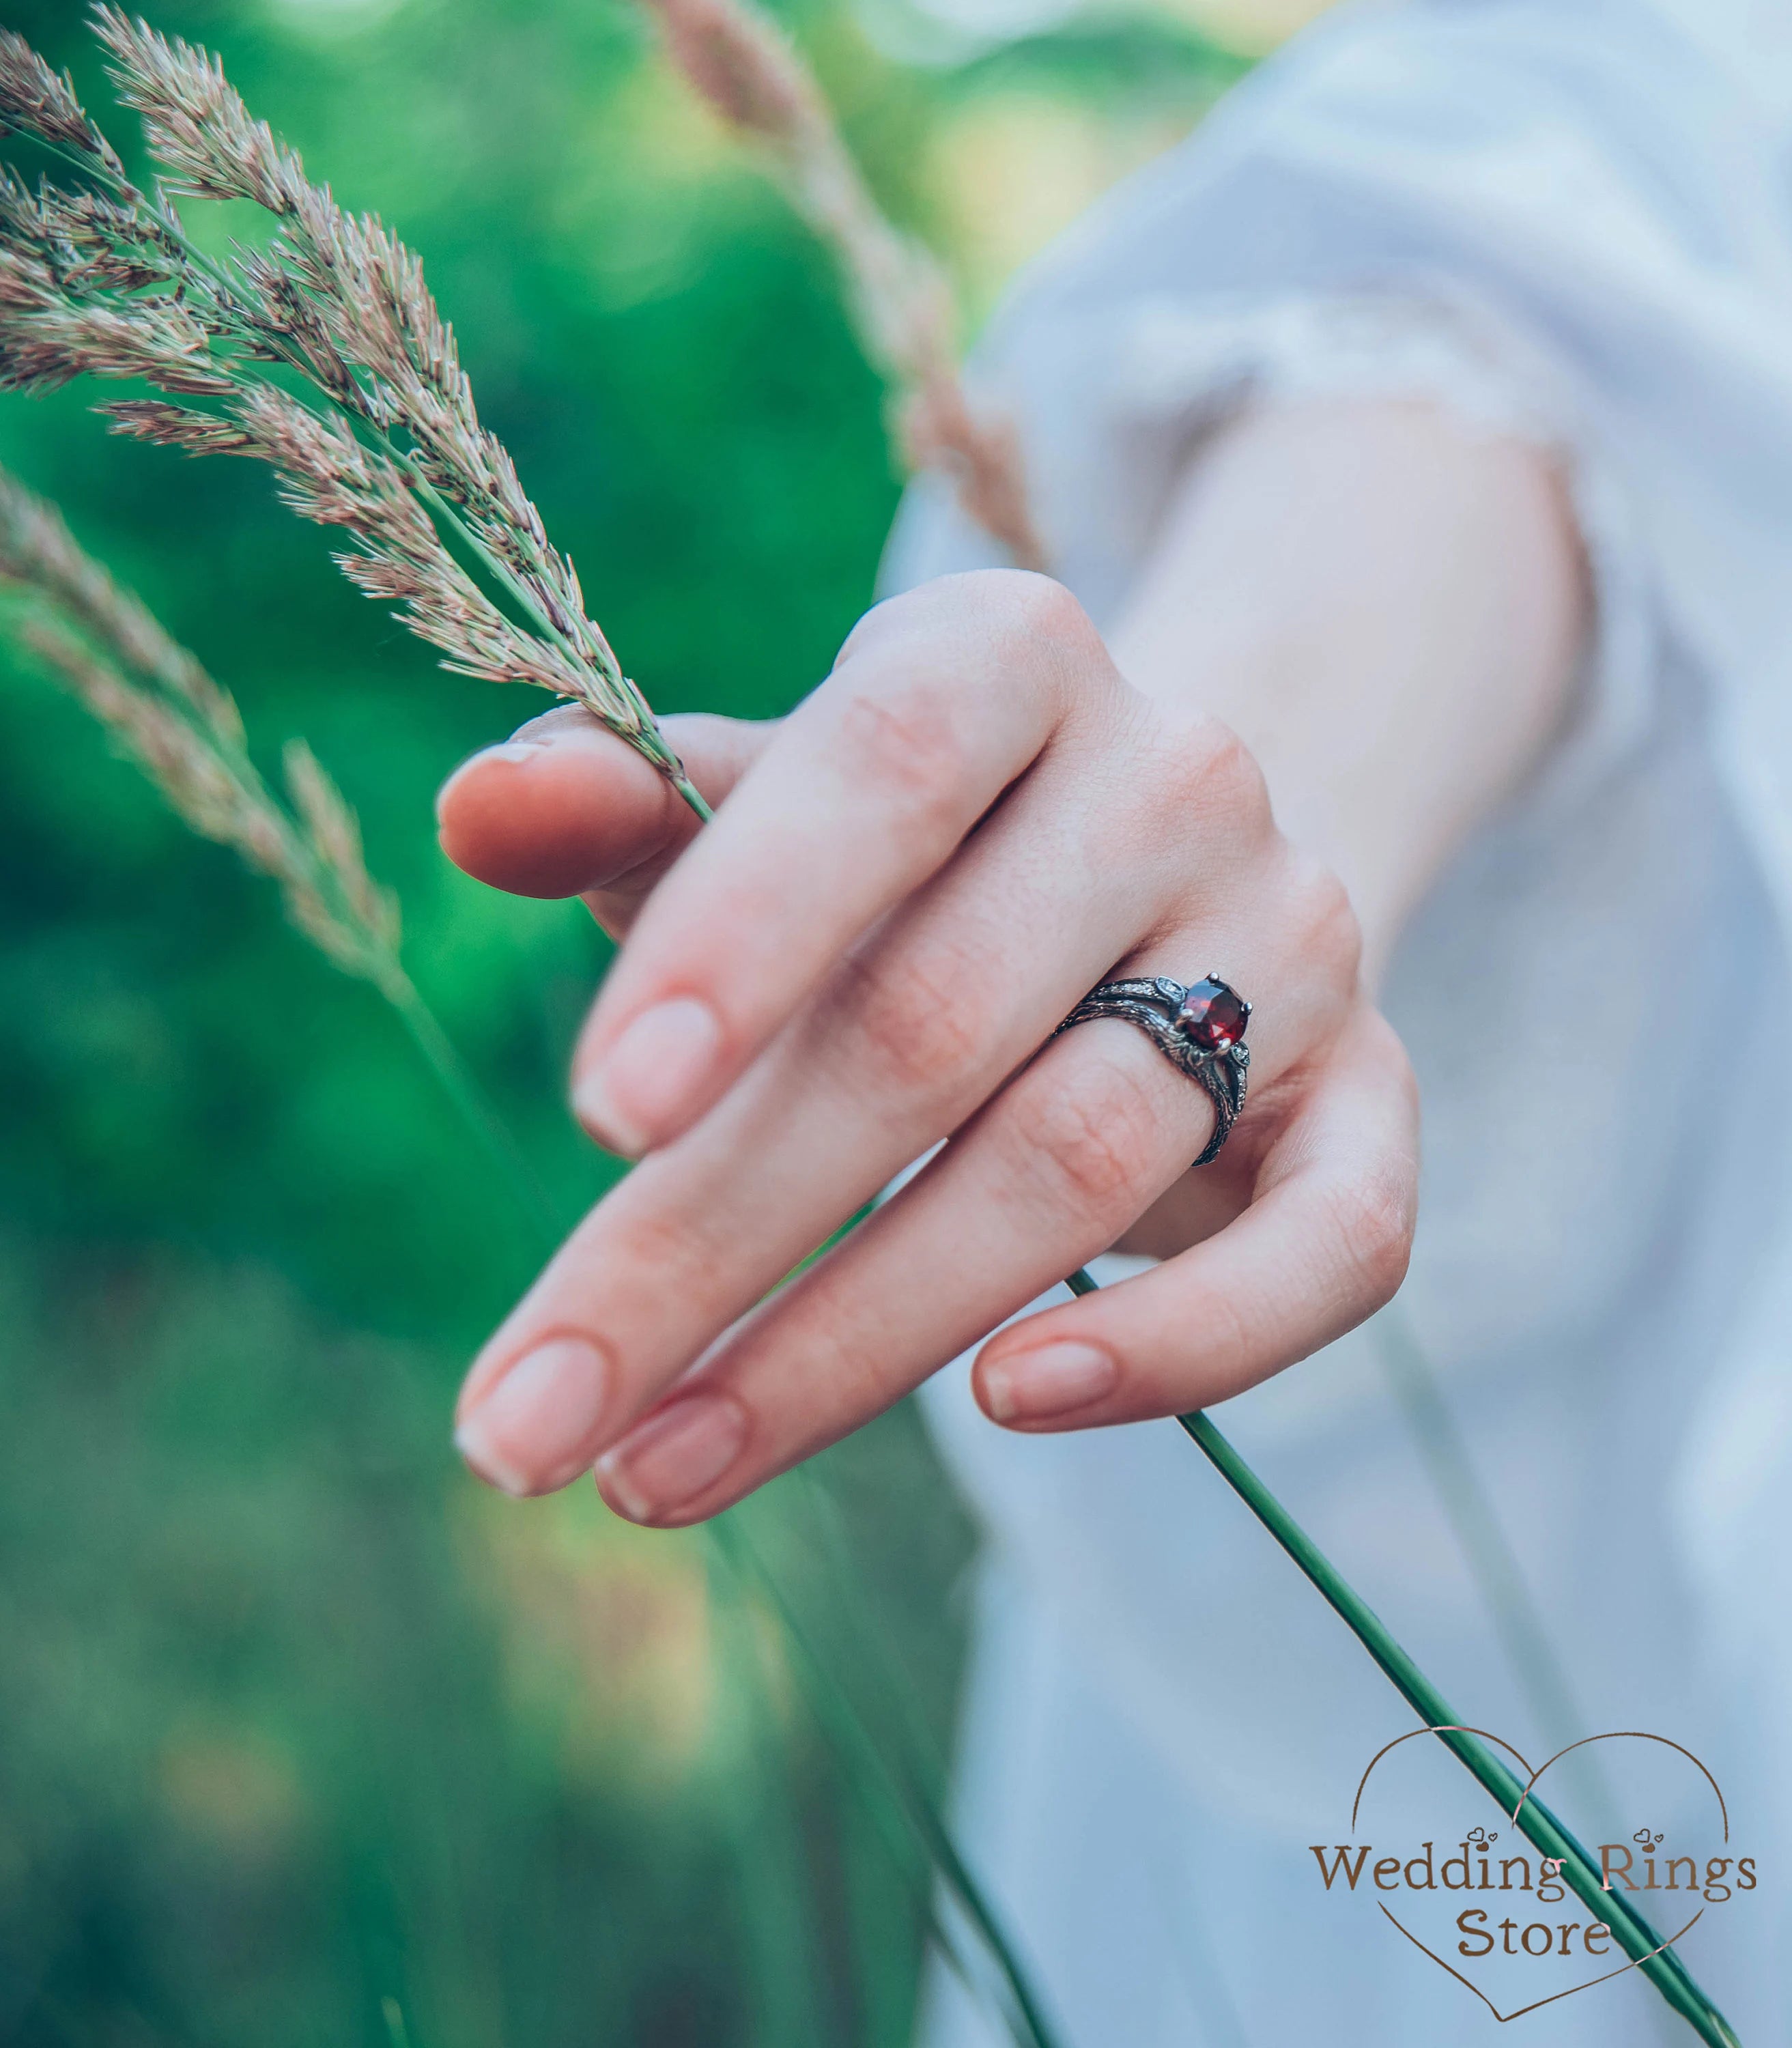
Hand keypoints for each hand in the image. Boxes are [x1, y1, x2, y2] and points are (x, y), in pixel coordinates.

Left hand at [438, 570, 1417, 1522]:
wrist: (1154, 854)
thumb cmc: (904, 843)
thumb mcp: (761, 790)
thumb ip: (624, 799)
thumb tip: (478, 812)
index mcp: (1009, 658)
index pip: (878, 771)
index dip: (740, 937)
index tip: (595, 1119)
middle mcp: (1176, 780)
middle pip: (939, 1025)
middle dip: (709, 1239)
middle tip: (527, 1424)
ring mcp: (1292, 945)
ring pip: (1081, 1162)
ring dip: (853, 1342)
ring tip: (659, 1465)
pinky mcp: (1369, 1100)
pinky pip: (1334, 1246)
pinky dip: (1184, 1343)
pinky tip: (1007, 1408)